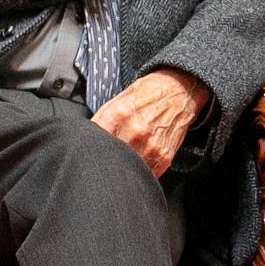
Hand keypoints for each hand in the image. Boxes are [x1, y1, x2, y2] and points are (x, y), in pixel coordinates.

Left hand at [92, 68, 209, 175]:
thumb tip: (85, 138)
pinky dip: (138, 171)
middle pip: (110, 158)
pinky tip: (136, 161)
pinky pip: (145, 174)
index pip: (96, 143)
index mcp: (120, 114)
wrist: (179, 91)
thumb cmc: (148, 94)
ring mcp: (151, 147)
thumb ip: (100, 120)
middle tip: (105, 158)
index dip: (91, 150)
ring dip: (122, 168)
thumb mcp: (118, 99)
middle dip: (106, 160)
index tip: (91, 152)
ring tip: (122, 159)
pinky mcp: (163, 158)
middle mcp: (136, 131)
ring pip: (127, 169)